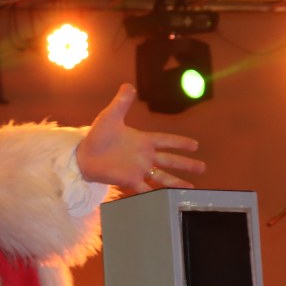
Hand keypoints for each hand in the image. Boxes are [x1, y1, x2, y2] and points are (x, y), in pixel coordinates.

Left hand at [76, 84, 205, 192]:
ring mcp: (138, 169)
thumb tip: (129, 86)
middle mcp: (144, 156)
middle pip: (170, 161)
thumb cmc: (97, 136)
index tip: (195, 145)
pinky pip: (146, 189)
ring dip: (177, 181)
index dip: (180, 143)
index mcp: (142, 140)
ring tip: (191, 186)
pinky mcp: (129, 180)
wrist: (83, 156)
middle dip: (186, 164)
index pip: (166, 141)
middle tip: (202, 167)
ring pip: (162, 177)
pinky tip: (167, 199)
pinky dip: (156, 194)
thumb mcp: (110, 116)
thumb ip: (121, 102)